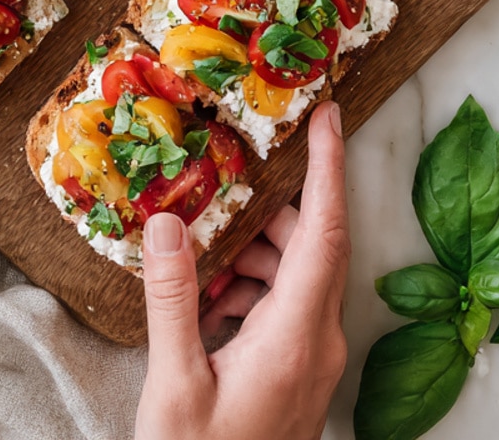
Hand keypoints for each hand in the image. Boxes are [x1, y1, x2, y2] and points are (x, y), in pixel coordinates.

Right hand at [134, 102, 349, 439]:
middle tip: (233, 181)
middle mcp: (320, 340)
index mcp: (299, 333)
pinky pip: (288, 306)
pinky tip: (209, 302)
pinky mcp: (300, 372)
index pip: (326, 230)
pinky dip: (253, 287)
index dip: (330, 167)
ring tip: (204, 258)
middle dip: (273, 210)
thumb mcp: (176, 383)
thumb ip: (173, 297)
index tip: (332, 115)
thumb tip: (166, 222)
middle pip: (312, 245)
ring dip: (255, 254)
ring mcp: (315, 358)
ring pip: (298, 275)